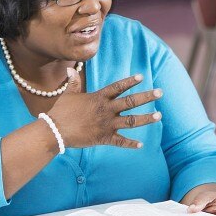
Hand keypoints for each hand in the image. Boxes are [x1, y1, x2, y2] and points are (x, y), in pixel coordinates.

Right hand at [44, 69, 161, 148]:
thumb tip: (71, 70)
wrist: (55, 131)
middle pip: (131, 101)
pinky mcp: (104, 138)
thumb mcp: (68, 94)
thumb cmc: (61, 111)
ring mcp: (107, 124)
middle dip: (147, 97)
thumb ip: (73, 82)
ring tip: (159, 116)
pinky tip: (141, 145)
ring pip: (131, 121)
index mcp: (99, 98)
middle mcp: (106, 110)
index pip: (118, 87)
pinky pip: (120, 142)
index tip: (142, 76)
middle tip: (160, 92)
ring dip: (146, 119)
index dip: (130, 81)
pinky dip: (130, 144)